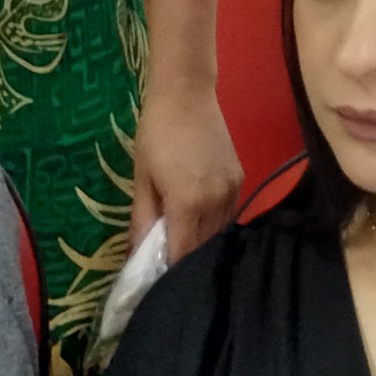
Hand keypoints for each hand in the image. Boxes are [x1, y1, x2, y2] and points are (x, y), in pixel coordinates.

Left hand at [126, 81, 244, 261]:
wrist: (186, 93)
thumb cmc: (156, 134)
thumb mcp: (142, 179)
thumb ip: (142, 221)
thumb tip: (136, 258)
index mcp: (188, 203)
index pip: (182, 255)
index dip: (170, 272)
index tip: (157, 282)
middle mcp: (216, 201)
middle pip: (203, 248)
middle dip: (185, 262)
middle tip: (166, 266)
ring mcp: (232, 191)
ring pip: (219, 233)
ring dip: (201, 244)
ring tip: (181, 245)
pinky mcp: (239, 180)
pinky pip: (228, 215)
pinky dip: (213, 225)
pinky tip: (198, 224)